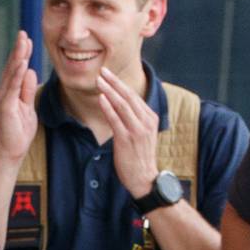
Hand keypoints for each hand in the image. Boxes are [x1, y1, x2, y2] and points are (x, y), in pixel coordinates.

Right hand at [0, 31, 40, 167]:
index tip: (27, 39)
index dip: (21, 54)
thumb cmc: (18, 133)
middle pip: (12, 67)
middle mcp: (3, 92)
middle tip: (24, 33)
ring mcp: (2, 98)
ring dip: (18, 56)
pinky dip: (17, 73)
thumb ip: (28, 90)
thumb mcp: (28, 108)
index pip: (16, 69)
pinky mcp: (5, 106)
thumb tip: (31, 71)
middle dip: (19, 49)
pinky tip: (22, 62)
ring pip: (12, 73)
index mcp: (9, 92)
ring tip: (23, 41)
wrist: (9, 153)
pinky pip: (11, 86)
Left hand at [104, 76, 161, 199]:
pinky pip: (116, 120)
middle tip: (102, 71)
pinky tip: (101, 98)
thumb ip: (135, 119)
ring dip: (109, 91)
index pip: (134, 96)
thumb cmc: (140, 156)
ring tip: (99, 81)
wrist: (144, 178)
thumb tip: (120, 106)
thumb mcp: (142, 134)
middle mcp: (146, 121)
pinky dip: (108, 107)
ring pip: (122, 105)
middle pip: (129, 96)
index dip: (120, 84)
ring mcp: (137, 130)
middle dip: (114, 82)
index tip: (109, 74)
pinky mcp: (127, 139)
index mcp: (151, 118)